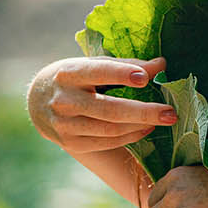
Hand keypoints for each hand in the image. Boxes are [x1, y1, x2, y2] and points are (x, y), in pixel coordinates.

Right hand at [28, 56, 175, 154]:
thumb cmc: (73, 77)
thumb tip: (161, 64)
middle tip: (170, 112)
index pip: (98, 72)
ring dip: (140, 125)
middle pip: (109, 109)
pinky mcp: (70, 143)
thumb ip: (125, 65)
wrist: (37, 102)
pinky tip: (146, 129)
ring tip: (163, 119)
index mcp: (69, 73)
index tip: (145, 77)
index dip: (121, 74)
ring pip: (109, 129)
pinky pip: (106, 142)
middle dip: (143, 111)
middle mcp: (64, 100)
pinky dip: (129, 136)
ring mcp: (66, 125)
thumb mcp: (91, 64)